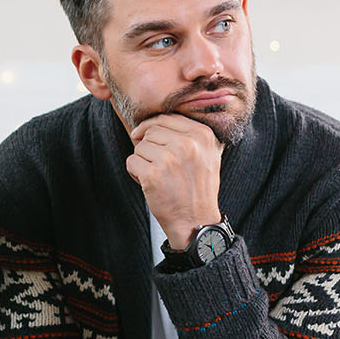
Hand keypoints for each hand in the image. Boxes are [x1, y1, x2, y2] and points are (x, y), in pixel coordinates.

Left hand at [127, 114, 223, 249]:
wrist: (195, 221)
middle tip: (158, 165)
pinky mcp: (153, 174)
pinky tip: (149, 184)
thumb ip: (191, 133)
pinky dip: (135, 173)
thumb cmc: (198, 188)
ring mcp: (170, 158)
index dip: (152, 126)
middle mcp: (188, 144)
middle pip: (151, 131)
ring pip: (140, 146)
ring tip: (157, 176)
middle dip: (148, 147)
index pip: (167, 117)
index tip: (145, 136)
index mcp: (203, 135)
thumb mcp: (208, 154)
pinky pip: (131, 161)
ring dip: (142, 161)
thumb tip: (161, 118)